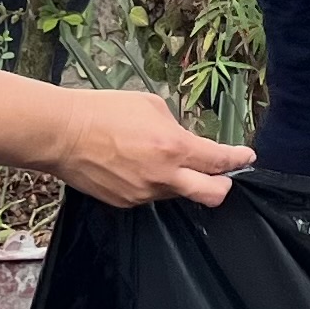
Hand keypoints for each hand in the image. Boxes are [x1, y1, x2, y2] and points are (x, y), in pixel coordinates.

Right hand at [43, 88, 252, 207]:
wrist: (63, 134)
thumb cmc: (105, 111)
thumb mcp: (151, 105)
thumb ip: (176, 128)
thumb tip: (185, 142)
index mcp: (174, 147)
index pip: (219, 161)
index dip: (238, 159)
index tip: (247, 157)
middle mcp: (164, 176)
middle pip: (212, 195)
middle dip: (223, 185)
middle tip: (221, 174)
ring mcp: (145, 194)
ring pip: (178, 193)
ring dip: (180, 180)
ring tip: (157, 158)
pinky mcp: (126, 203)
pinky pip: (151, 196)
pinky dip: (153, 183)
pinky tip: (135, 166)